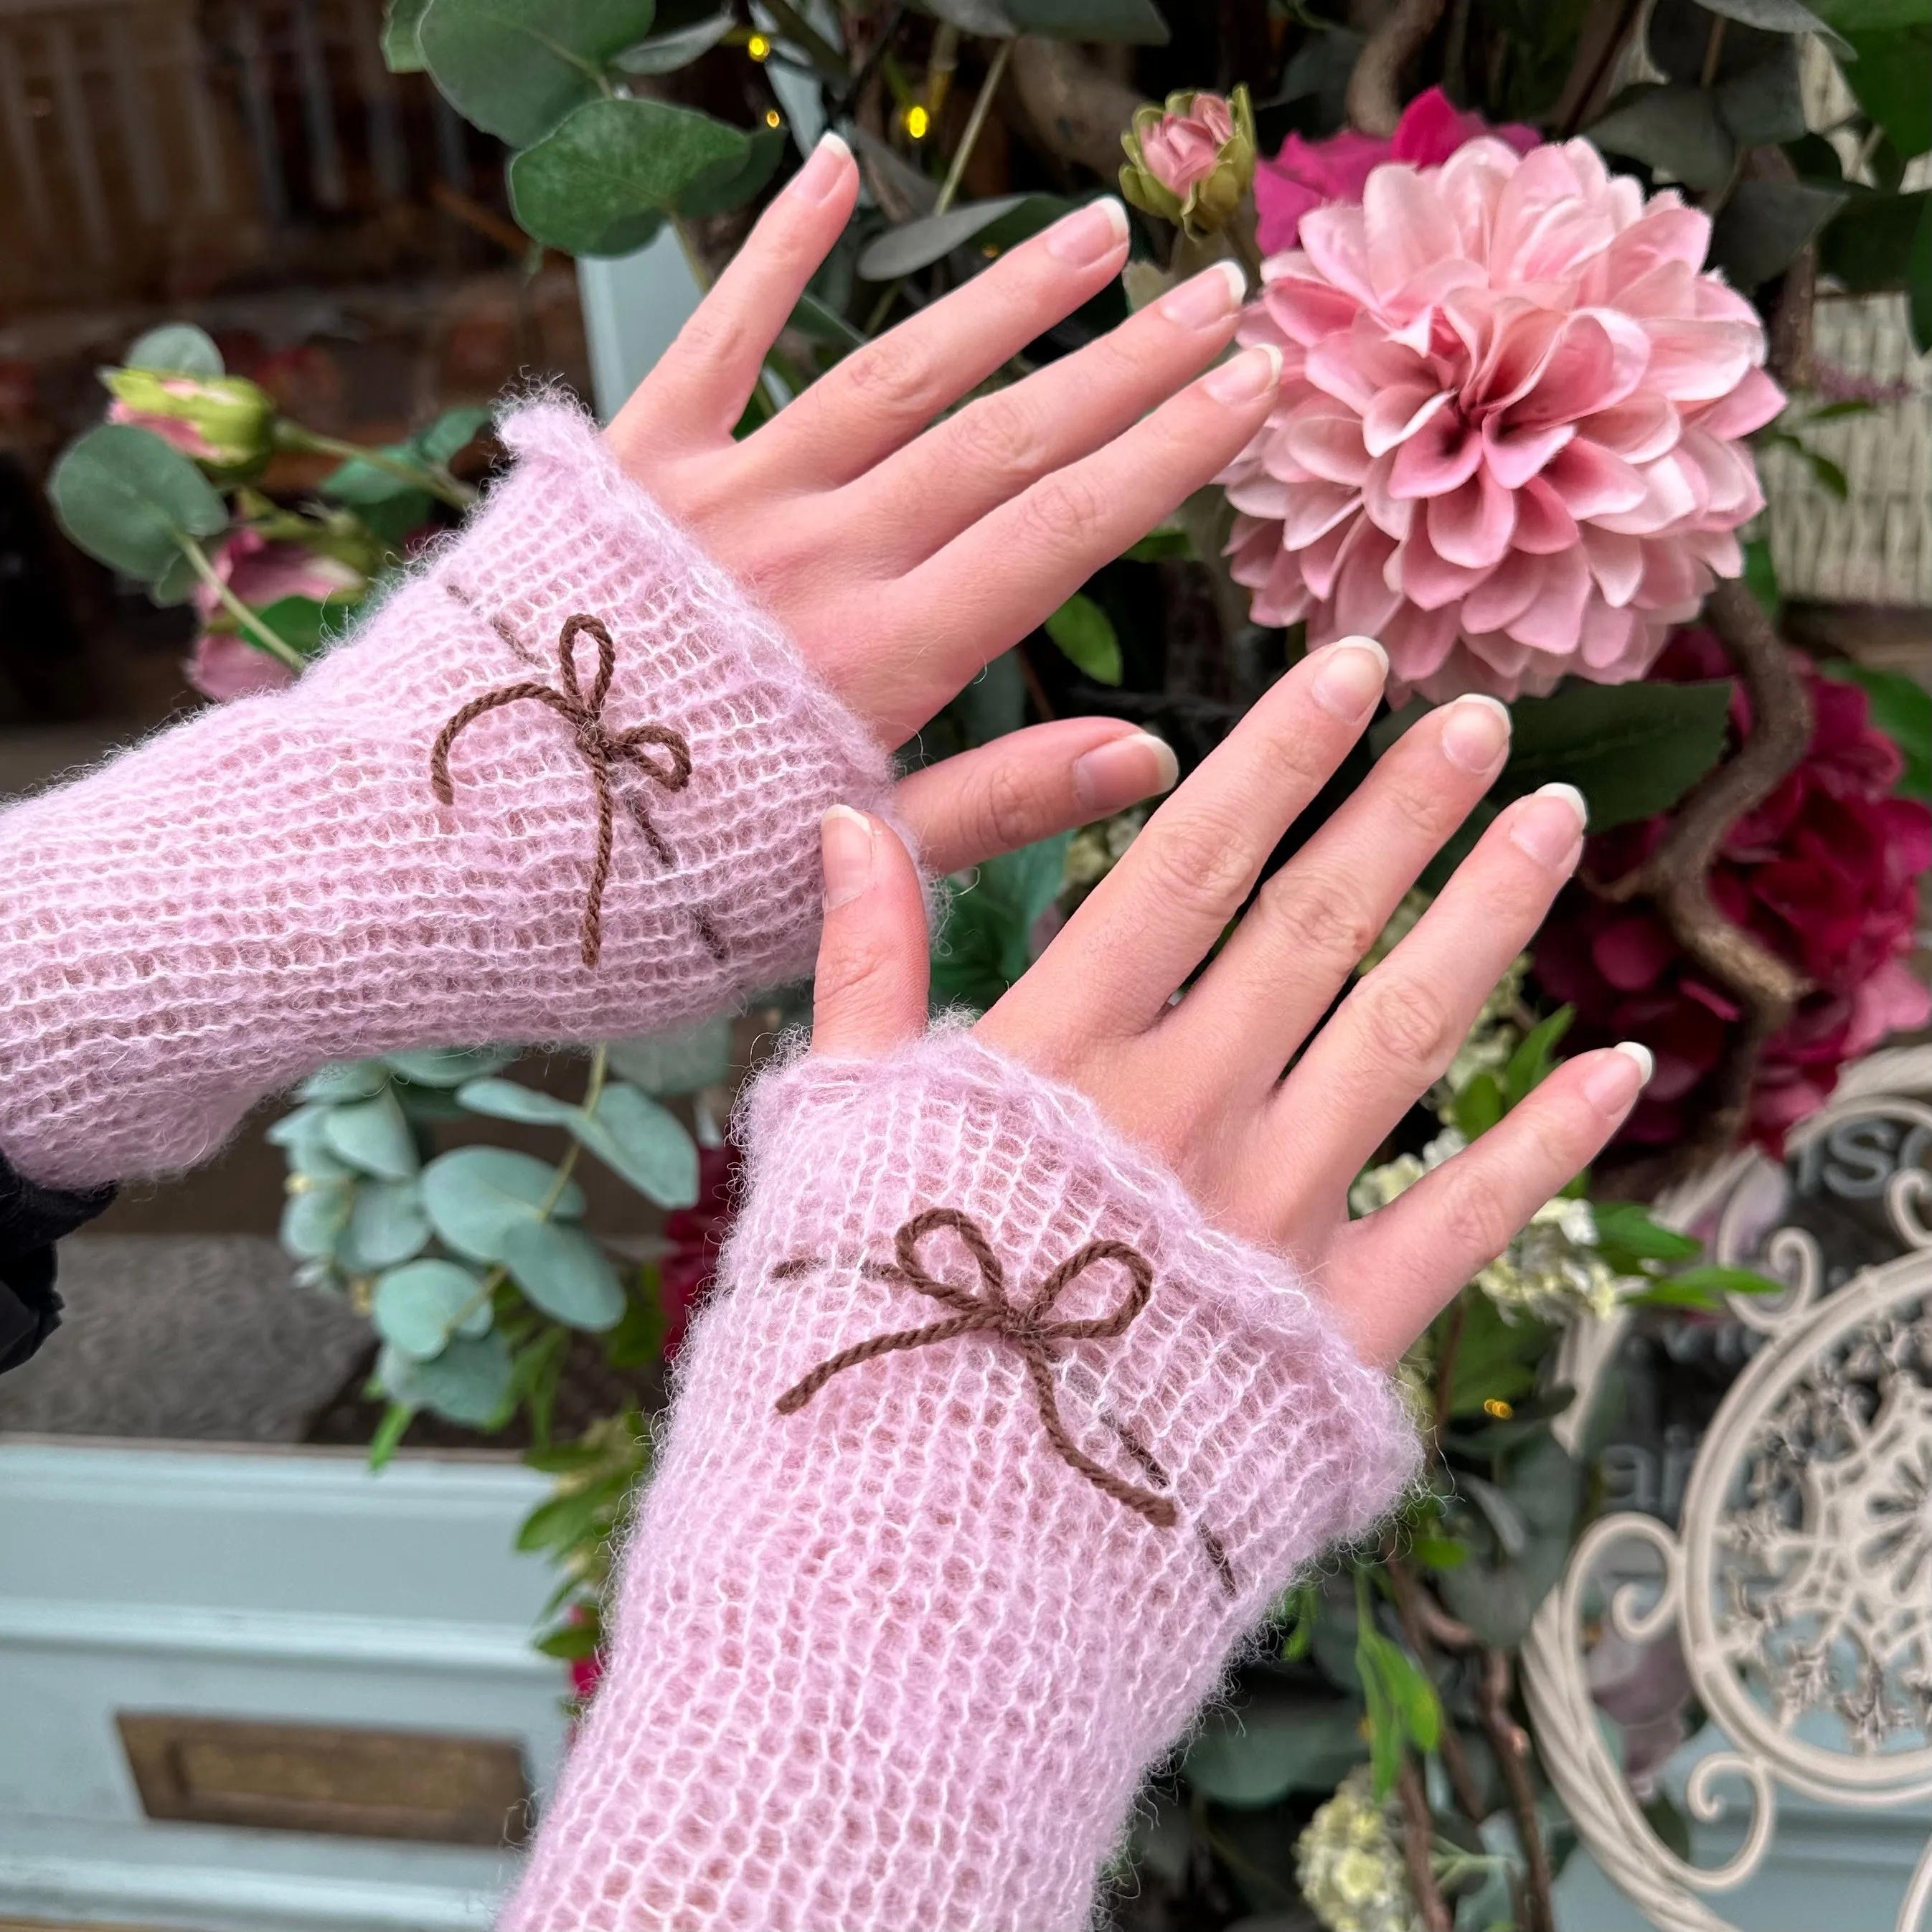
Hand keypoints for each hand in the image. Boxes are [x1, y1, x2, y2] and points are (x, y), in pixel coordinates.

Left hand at [604, 133, 1285, 875]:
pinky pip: (716, 340)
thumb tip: (1153, 760)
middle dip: (1124, 365)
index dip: (1168, 454)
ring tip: (1096, 235)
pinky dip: (776, 252)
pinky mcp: (627, 469)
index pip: (1060, 531)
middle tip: (1219, 293)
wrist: (439, 851)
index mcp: (877, 663)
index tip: (1253, 383)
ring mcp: (721, 501)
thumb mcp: (841, 868)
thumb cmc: (648, 886)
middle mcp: (813, 561)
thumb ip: (997, 804)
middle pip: (1001, 439)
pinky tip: (837, 167)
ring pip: (892, 375)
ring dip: (1003, 301)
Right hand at [803, 636, 1654, 1368]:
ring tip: (1557, 822)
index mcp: (1061, 1061)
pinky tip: (1620, 1069)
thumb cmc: (870, 1325)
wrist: (921, 1554)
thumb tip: (845, 820)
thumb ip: (859, 969)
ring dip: (1490, 918)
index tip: (1350, 670)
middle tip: (1480, 717)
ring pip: (1408, 1035)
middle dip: (1405, 808)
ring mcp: (1271, 1223)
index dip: (1278, 759)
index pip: (1189, 868)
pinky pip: (1463, 1220)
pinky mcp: (1334, 1335)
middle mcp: (1185, 1117)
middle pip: (1318, 927)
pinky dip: (1547, 1143)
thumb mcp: (839, 1129)